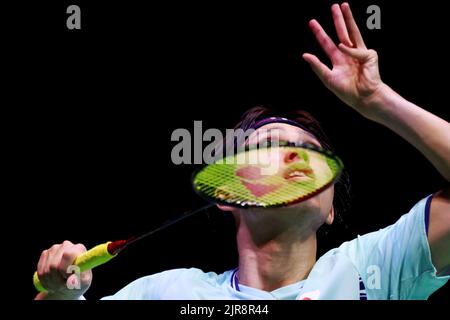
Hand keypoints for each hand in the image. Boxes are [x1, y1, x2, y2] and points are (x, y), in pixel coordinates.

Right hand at [35, 240, 91, 299]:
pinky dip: (45, 280)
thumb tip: (71, 281)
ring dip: (51, 281)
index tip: (68, 277)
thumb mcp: (84, 282)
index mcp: (79, 248)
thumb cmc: (80, 280)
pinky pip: (40, 271)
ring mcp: (54, 248)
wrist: (70, 281)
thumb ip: (79, 280)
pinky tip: (53, 281)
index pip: (68, 254)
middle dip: (57, 279)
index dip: (65, 269)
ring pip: (46, 270)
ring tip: (59, 284)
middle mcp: (66, 245)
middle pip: (54, 265)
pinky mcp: (45, 253)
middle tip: (63, 284)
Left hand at [303, 3, 382, 117]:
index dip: (320, 33)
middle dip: (337, 19)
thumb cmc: (347, 91)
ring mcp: (359, 53)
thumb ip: (317, 66)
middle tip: (334, 6)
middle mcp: (348, 54)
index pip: (327, 43)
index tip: (312, 22)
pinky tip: (347, 55)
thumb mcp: (328, 78)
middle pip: (341, 33)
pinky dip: (350, 53)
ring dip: (348, 18)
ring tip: (343, 6)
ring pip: (352, 32)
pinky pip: (355, 51)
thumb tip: (304, 55)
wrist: (363, 98)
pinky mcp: (369, 55)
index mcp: (338, 60)